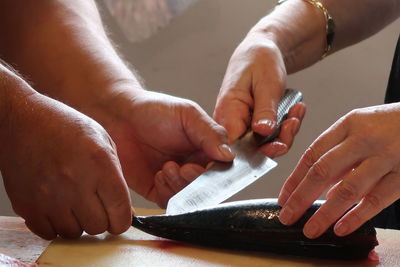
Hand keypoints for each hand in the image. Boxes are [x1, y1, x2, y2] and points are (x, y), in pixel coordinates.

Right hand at [1, 89, 131, 239]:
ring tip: (74, 203)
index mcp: (99, 164)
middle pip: (98, 226)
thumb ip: (116, 176)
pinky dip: (56, 225)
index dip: (122, 220)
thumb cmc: (65, 128)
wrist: (22, 121)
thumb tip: (123, 210)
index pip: (120, 212)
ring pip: (75, 233)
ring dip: (78, 222)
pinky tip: (58, 207)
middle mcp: (75, 182)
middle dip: (102, 220)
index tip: (119, 218)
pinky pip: (49, 233)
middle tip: (95, 206)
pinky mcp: (27, 205)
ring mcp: (49, 197)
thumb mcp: (103, 141)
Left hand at [88, 89, 233, 207]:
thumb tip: (229, 155)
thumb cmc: (154, 110)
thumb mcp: (188, 114)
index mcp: (206, 148)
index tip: (204, 168)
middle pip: (205, 187)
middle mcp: (194, 165)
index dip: (215, 174)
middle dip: (195, 181)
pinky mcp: (156, 189)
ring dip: (179, 186)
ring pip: (188, 197)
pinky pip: (168, 202)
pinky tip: (158, 175)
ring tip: (166, 168)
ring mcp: (175, 179)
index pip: (221, 169)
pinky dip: (166, 193)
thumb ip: (210, 133)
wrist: (120, 116)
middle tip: (183, 168)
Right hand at [214, 31, 305, 157]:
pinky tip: (295, 111)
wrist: (261, 51)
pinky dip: (285, 127)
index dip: (256, 152)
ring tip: (296, 112)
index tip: (280, 144)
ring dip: (285, 132)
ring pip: (264, 144)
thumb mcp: (267, 83)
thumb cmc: (259, 60)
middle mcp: (230, 122)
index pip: (235, 146)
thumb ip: (264, 110)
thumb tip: (263, 133)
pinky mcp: (252, 125)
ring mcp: (241, 124)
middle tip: (293, 122)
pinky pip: (269, 135)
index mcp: (227, 111)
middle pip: (252, 149)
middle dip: (278, 140)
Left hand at [278, 103, 399, 237]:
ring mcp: (385, 157)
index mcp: (348, 125)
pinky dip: (356, 216)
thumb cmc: (392, 125)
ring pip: (347, 189)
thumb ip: (341, 153)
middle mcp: (363, 139)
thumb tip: (322, 188)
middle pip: (323, 171)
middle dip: (300, 197)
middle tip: (287, 216)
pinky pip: (376, 200)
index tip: (284, 198)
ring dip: (325, 213)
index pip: (312, 154)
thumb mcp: (362, 127)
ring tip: (310, 229)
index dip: (294, 178)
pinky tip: (341, 228)